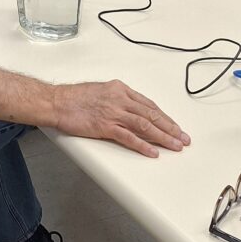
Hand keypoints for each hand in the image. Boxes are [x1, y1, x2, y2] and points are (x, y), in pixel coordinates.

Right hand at [52, 80, 189, 157]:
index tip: (174, 126)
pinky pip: (129, 137)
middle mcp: (120, 99)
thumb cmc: (74, 97)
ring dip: (163, 137)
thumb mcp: (100, 90)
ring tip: (175, 146)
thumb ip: (116, 99)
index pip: (148, 104)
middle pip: (151, 115)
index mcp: (120, 89)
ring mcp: (113, 112)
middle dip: (170, 128)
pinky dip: (143, 146)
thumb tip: (130, 110)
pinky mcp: (105, 126)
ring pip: (145, 125)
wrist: (57, 102)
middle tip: (183, 138)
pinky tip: (153, 152)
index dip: (164, 117)